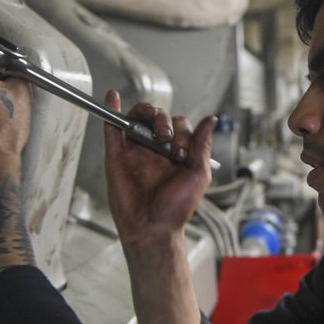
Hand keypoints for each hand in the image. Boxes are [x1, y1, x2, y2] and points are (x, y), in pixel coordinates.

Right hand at [103, 91, 216, 248]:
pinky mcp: (117, 158)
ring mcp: (135, 152)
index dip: (182, 133)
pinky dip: (112, 111)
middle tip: (167, 139)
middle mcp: (155, 150)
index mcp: (175, 153)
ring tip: (153, 122)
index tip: (181, 154)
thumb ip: (202, 146)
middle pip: (157, 118)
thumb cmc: (176, 208)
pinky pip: (112, 131)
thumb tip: (211, 119)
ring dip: (145, 112)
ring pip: (137, 119)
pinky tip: (113, 96)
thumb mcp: (198, 174)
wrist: (153, 228)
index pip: (179, 126)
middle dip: (164, 121)